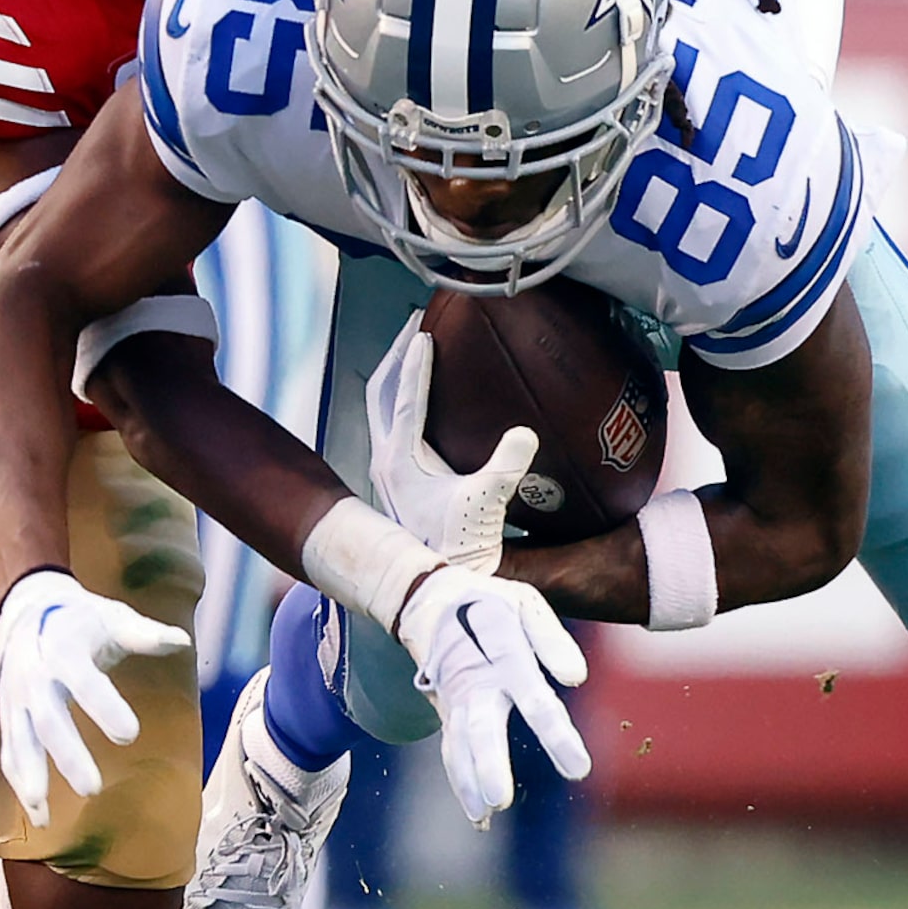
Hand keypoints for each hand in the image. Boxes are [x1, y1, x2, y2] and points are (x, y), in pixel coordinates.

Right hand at [0, 569, 189, 828]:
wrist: (30, 612)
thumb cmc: (82, 620)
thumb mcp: (113, 617)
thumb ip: (144, 634)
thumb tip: (181, 641)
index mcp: (64, 651)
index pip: (84, 682)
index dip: (104, 707)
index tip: (130, 734)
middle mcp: (35, 678)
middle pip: (49, 721)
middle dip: (68, 755)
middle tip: (92, 789)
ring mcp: (17, 700)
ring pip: (21, 741)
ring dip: (31, 776)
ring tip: (42, 810)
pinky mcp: (9, 716)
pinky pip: (10, 752)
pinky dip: (18, 782)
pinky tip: (37, 817)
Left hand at [366, 314, 537, 574]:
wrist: (438, 584)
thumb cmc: (459, 546)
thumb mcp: (487, 502)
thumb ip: (506, 466)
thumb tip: (525, 432)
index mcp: (400, 457)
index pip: (405, 397)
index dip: (417, 362)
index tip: (425, 330)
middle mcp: (386, 460)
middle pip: (382, 391)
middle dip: (397, 356)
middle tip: (416, 324)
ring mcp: (388, 471)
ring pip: (382, 408)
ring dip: (397, 377)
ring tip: (416, 353)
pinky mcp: (398, 481)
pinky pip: (394, 427)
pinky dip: (405, 402)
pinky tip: (430, 405)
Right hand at [393, 565, 589, 828]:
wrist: (427, 602)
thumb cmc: (489, 604)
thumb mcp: (524, 603)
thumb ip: (551, 640)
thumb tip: (577, 679)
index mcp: (499, 650)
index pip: (530, 693)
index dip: (553, 732)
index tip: (579, 769)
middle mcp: (472, 679)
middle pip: (479, 725)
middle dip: (488, 763)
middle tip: (500, 800)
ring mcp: (454, 699)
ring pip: (458, 743)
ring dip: (468, 780)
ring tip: (485, 813)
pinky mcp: (447, 713)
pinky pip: (452, 751)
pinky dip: (461, 783)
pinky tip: (480, 816)